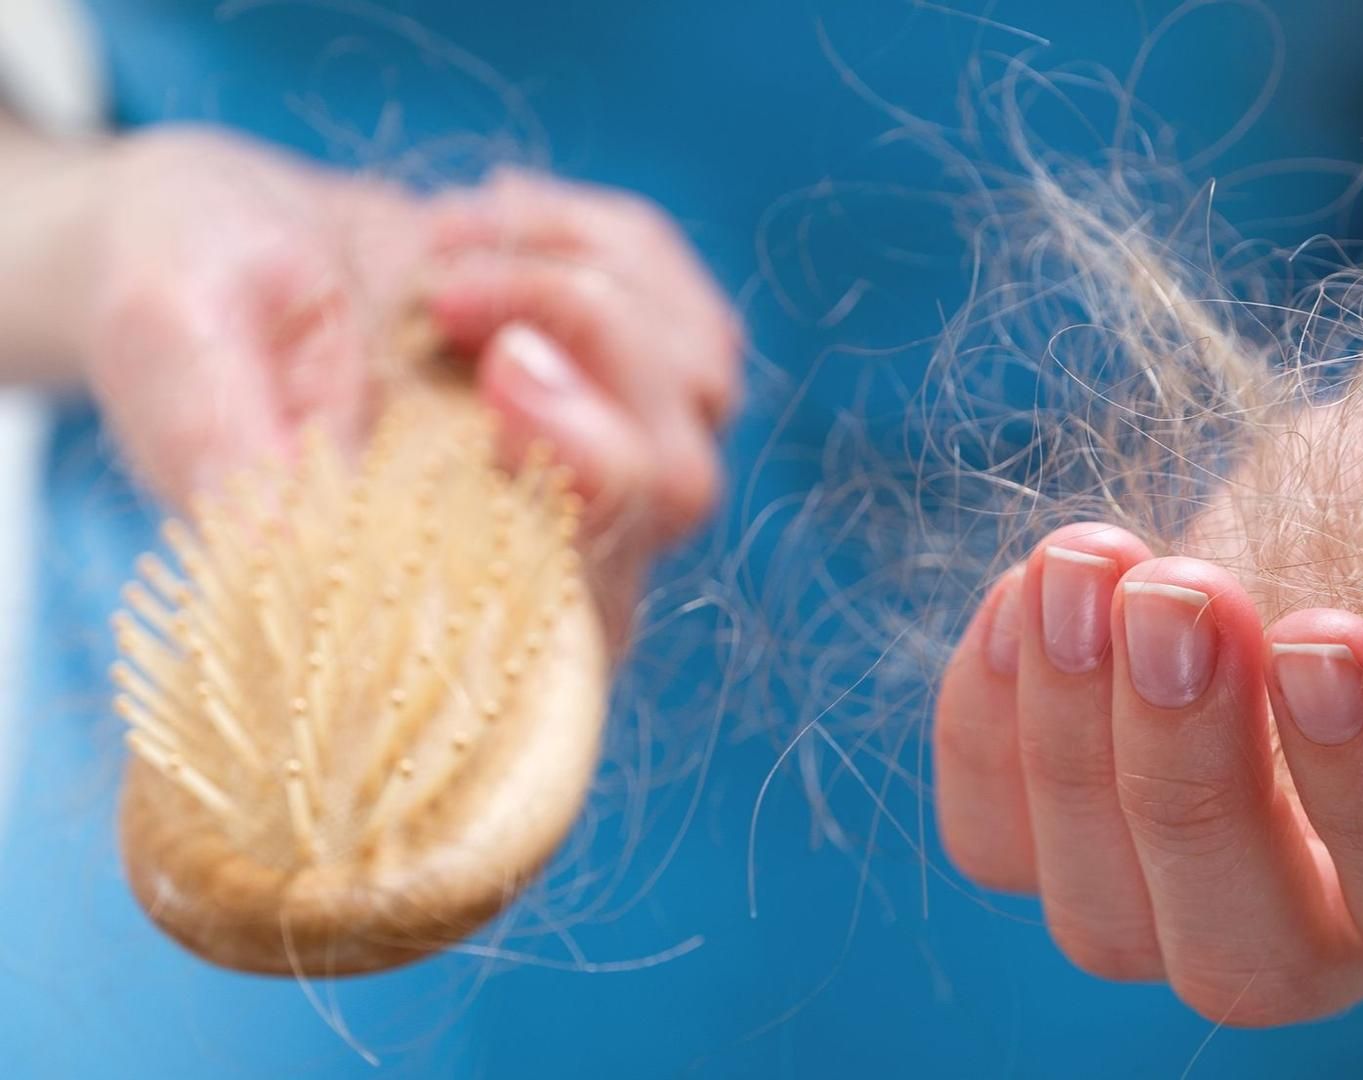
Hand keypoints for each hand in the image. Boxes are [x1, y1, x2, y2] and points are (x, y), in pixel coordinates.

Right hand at [76, 129, 740, 637]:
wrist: (222, 239)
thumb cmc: (185, 301)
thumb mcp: (168, 345)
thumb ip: (216, 444)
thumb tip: (281, 544)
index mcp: (432, 595)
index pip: (580, 607)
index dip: (584, 495)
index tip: (501, 374)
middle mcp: (545, 554)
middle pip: (676, 486)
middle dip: (590, 351)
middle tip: (452, 289)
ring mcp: (607, 466)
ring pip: (697, 391)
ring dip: (578, 280)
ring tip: (440, 250)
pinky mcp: (638, 381)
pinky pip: (694, 313)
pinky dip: (600, 241)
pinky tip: (487, 229)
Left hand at [932, 368, 1362, 1024]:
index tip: (1323, 633)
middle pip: (1251, 957)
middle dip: (1189, 784)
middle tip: (1181, 592)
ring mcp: (1225, 890)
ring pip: (1106, 919)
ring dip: (1066, 744)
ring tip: (1087, 561)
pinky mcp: (1108, 826)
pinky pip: (1003, 840)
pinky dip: (984, 729)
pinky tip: (1029, 589)